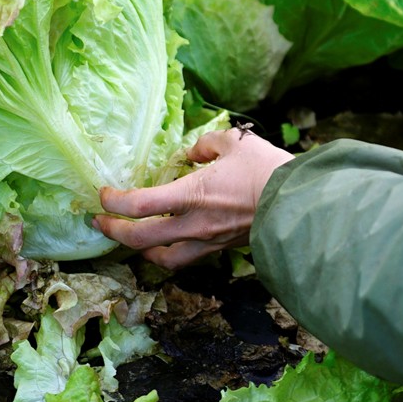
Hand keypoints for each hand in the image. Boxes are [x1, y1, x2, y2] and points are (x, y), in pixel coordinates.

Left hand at [94, 128, 293, 269]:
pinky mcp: (224, 249)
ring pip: (163, 259)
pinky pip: (189, 258)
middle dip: (114, 231)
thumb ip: (206, 145)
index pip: (138, 205)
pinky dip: (171, 253)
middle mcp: (194, 224)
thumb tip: (192, 154)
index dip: (113, 201)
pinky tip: (170, 243)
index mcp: (191, 195)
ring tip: (132, 241)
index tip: (103, 194)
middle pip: (140, 238)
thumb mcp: (235, 143)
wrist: (302, 204)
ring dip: (141, 250)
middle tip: (100, 222)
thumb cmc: (267, 170)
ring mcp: (209, 241)